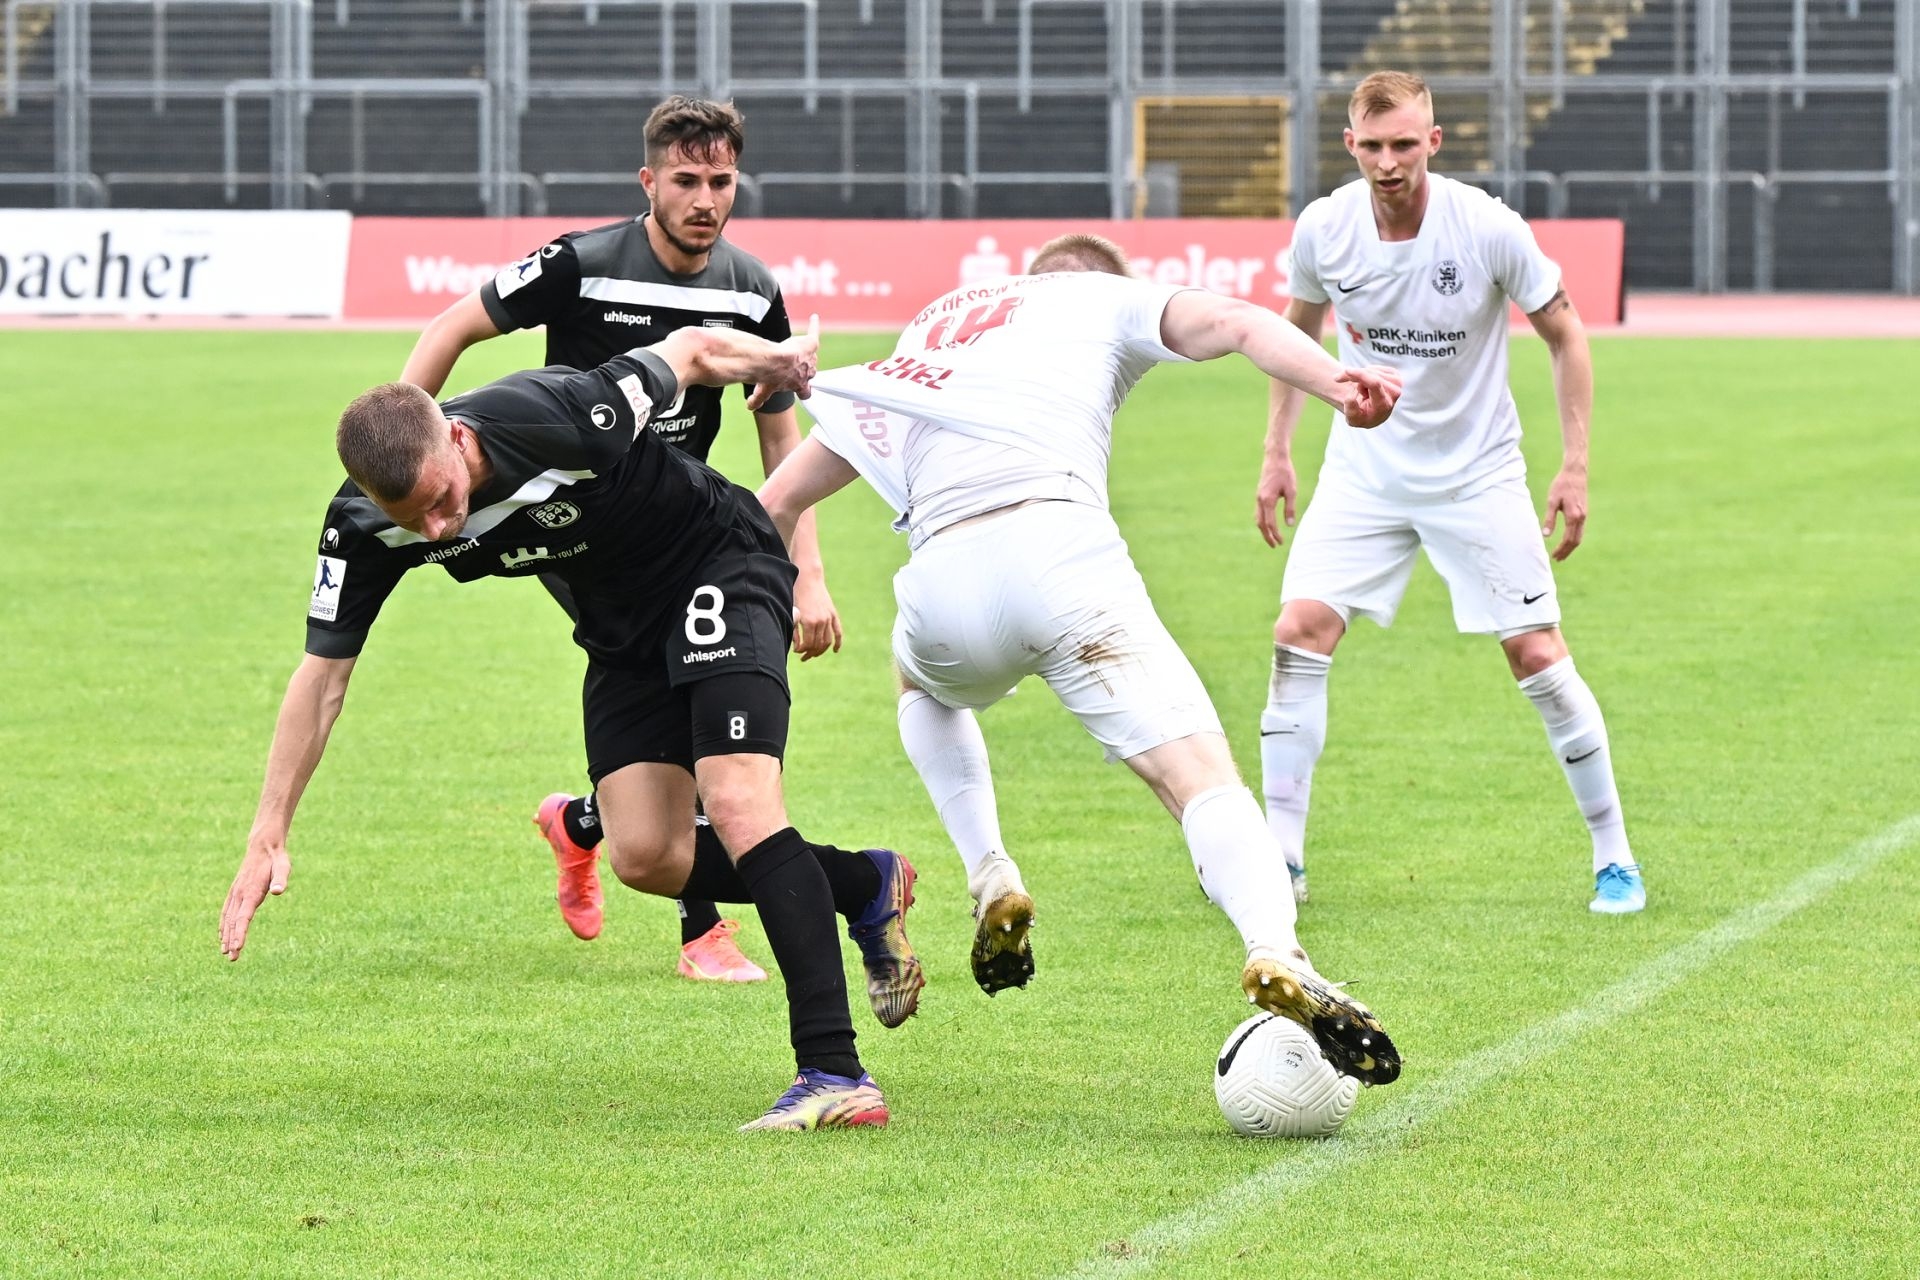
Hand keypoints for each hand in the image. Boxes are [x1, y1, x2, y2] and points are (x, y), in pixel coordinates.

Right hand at [220, 837, 291, 960]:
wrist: (263, 846)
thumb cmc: (276, 859)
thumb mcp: (283, 867)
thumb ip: (281, 879)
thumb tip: (279, 891)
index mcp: (251, 892)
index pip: (243, 917)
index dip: (239, 933)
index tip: (237, 948)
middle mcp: (240, 894)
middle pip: (233, 921)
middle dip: (231, 940)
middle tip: (232, 958)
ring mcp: (235, 893)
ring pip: (227, 918)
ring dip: (225, 935)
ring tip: (225, 952)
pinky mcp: (235, 891)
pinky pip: (226, 911)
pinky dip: (223, 924)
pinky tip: (223, 935)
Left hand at [747, 314, 820, 410]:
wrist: (776, 361)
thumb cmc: (771, 375)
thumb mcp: (764, 390)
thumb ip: (758, 399)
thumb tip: (750, 406)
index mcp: (797, 384)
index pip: (806, 392)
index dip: (804, 390)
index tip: (802, 389)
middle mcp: (806, 372)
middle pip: (811, 372)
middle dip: (806, 369)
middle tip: (799, 363)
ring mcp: (809, 358)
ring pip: (812, 356)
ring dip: (808, 352)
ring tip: (802, 345)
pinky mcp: (810, 344)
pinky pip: (814, 333)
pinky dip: (814, 326)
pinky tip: (813, 318)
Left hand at [791, 569, 843, 660]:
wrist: (808, 578)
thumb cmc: (796, 594)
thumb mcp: (792, 612)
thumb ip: (794, 630)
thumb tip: (797, 646)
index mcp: (809, 621)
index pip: (808, 644)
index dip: (802, 650)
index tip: (797, 651)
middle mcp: (820, 621)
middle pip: (818, 645)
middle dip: (810, 653)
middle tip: (803, 657)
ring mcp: (828, 618)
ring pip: (827, 641)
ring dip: (821, 650)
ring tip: (814, 654)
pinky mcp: (833, 614)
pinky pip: (838, 632)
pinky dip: (838, 642)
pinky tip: (835, 650)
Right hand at [1255, 455, 1298, 547]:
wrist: (1274, 458)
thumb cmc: (1285, 473)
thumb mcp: (1291, 491)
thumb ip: (1290, 508)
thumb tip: (1289, 525)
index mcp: (1267, 500)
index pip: (1270, 523)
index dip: (1275, 534)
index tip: (1281, 542)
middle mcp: (1260, 500)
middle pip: (1260, 524)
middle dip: (1267, 536)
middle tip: (1274, 546)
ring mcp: (1258, 498)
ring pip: (1258, 519)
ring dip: (1263, 530)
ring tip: (1271, 538)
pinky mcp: (1259, 495)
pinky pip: (1258, 512)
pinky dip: (1262, 521)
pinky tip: (1269, 524)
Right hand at [1335, 364, 1402, 428]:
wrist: (1371, 413)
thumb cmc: (1361, 416)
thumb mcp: (1353, 419)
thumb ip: (1351, 411)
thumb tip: (1350, 398)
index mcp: (1384, 405)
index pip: (1375, 384)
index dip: (1360, 375)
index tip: (1346, 370)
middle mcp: (1394, 393)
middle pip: (1370, 375)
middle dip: (1354, 375)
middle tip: (1341, 380)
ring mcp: (1397, 383)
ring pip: (1371, 370)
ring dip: (1360, 376)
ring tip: (1359, 391)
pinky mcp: (1395, 375)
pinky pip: (1374, 368)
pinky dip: (1366, 374)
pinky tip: (1366, 385)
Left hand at [1541, 465, 1587, 560]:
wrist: (1575, 473)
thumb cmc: (1561, 485)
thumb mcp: (1552, 501)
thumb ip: (1549, 519)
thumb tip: (1546, 535)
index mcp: (1574, 516)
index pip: (1568, 539)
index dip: (1561, 549)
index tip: (1554, 556)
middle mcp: (1582, 518)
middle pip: (1575, 541)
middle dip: (1566, 551)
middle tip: (1557, 559)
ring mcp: (1584, 515)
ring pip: (1579, 536)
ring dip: (1571, 546)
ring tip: (1561, 553)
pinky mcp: (1584, 512)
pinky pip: (1580, 530)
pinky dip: (1574, 539)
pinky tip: (1567, 541)